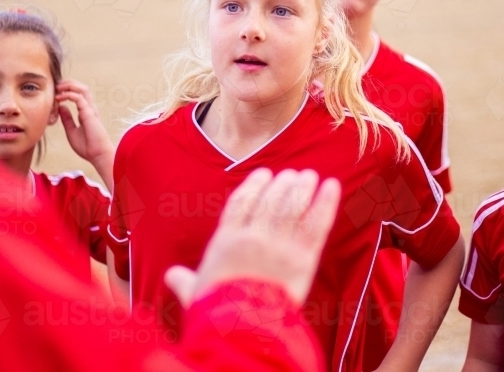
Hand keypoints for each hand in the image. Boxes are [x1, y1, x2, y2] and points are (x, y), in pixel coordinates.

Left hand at [55, 80, 113, 186]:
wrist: (97, 155)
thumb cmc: (87, 147)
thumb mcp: (71, 130)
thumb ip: (67, 118)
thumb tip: (61, 107)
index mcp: (86, 112)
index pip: (78, 95)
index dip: (67, 90)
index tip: (55, 92)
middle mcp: (90, 108)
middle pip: (81, 88)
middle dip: (68, 83)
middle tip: (55, 85)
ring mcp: (90, 109)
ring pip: (82, 89)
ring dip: (69, 86)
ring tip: (58, 88)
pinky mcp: (89, 113)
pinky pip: (79, 98)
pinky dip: (69, 94)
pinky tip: (60, 97)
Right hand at [164, 168, 340, 307]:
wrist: (241, 329)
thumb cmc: (215, 312)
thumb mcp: (196, 293)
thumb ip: (186, 281)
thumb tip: (171, 275)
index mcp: (226, 241)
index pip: (241, 202)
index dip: (253, 185)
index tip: (263, 174)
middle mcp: (253, 237)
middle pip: (270, 200)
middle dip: (282, 184)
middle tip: (292, 175)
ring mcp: (279, 247)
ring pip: (292, 207)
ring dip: (302, 188)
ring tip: (309, 176)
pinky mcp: (303, 259)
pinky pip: (316, 224)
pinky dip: (326, 203)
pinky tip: (332, 186)